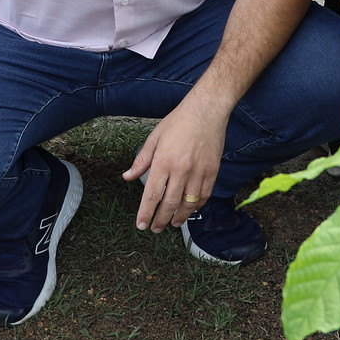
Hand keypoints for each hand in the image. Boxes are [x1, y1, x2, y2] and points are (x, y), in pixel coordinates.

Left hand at [124, 92, 228, 229]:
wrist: (207, 110)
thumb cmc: (179, 122)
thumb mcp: (154, 138)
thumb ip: (141, 160)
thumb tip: (127, 177)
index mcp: (164, 161)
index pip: (152, 195)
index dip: (146, 213)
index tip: (141, 224)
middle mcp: (181, 170)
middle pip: (169, 203)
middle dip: (160, 220)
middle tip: (155, 228)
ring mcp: (198, 172)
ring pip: (188, 203)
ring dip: (179, 217)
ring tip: (172, 223)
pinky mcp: (212, 171)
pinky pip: (204, 196)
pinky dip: (196, 206)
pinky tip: (189, 210)